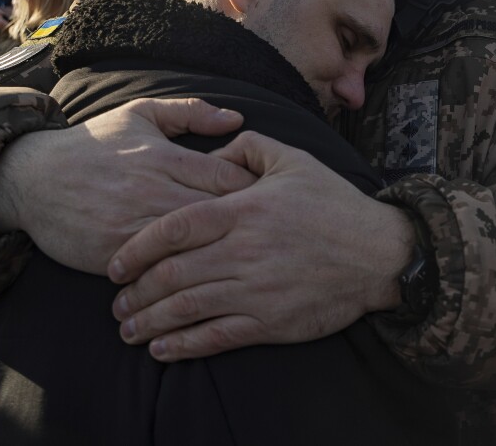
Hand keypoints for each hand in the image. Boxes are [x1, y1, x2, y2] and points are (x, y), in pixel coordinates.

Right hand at [0, 98, 252, 273]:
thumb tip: (239, 119)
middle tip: (270, 239)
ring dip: (220, 257)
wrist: (32, 178)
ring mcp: (133, 227)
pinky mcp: (115, 255)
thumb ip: (191, 112)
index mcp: (165, 157)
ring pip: (192, 250)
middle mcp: (152, 192)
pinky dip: (183, 277)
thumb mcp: (140, 114)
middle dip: (248, 230)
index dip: (257, 194)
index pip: (230, 179)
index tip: (272, 204)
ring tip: (248, 264)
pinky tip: (207, 281)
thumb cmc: (95, 144)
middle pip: (219, 218)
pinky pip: (159, 271)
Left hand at [108, 131, 414, 361]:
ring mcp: (256, 289)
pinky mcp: (270, 320)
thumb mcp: (293, 158)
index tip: (115, 263)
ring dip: (149, 321)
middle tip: (116, 301)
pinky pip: (216, 336)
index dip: (136, 248)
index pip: (174, 229)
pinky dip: (183, 345)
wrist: (380, 252)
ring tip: (127, 329)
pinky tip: (162, 348)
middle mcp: (244, 251)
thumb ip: (247, 147)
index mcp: (243, 210)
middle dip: (135, 291)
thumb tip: (210, 153)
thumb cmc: (335, 203)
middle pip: (171, 274)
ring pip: (187, 308)